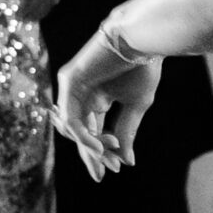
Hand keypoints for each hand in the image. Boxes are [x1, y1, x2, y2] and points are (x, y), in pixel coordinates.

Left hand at [53, 33, 162, 180]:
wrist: (142, 39)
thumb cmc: (143, 67)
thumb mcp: (136, 106)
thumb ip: (127, 132)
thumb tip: (126, 162)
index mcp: (97, 99)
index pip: (93, 132)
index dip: (100, 153)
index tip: (113, 171)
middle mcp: (81, 94)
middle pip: (80, 133)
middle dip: (92, 154)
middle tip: (103, 173)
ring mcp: (72, 87)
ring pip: (73, 128)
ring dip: (89, 147)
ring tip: (106, 156)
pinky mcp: (69, 80)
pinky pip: (71, 116)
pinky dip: (82, 135)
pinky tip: (98, 146)